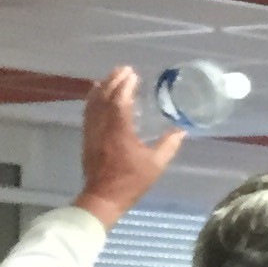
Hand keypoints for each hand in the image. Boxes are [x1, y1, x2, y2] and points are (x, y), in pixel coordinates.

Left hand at [77, 66, 182, 229]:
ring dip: (102, 87)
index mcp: (120, 130)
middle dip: (114, 81)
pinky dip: (92, 99)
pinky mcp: (87, 137)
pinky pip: (88, 112)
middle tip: (123, 69)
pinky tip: (96, 94)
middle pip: (105, 97)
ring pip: (93, 102)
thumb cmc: (130, 181)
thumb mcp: (155, 165)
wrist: (102, 197)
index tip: (133, 74)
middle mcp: (103, 126)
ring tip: (110, 76)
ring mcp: (92, 131)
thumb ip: (168, 145)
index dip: (126, 85)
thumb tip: (180, 131)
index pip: (120, 100)